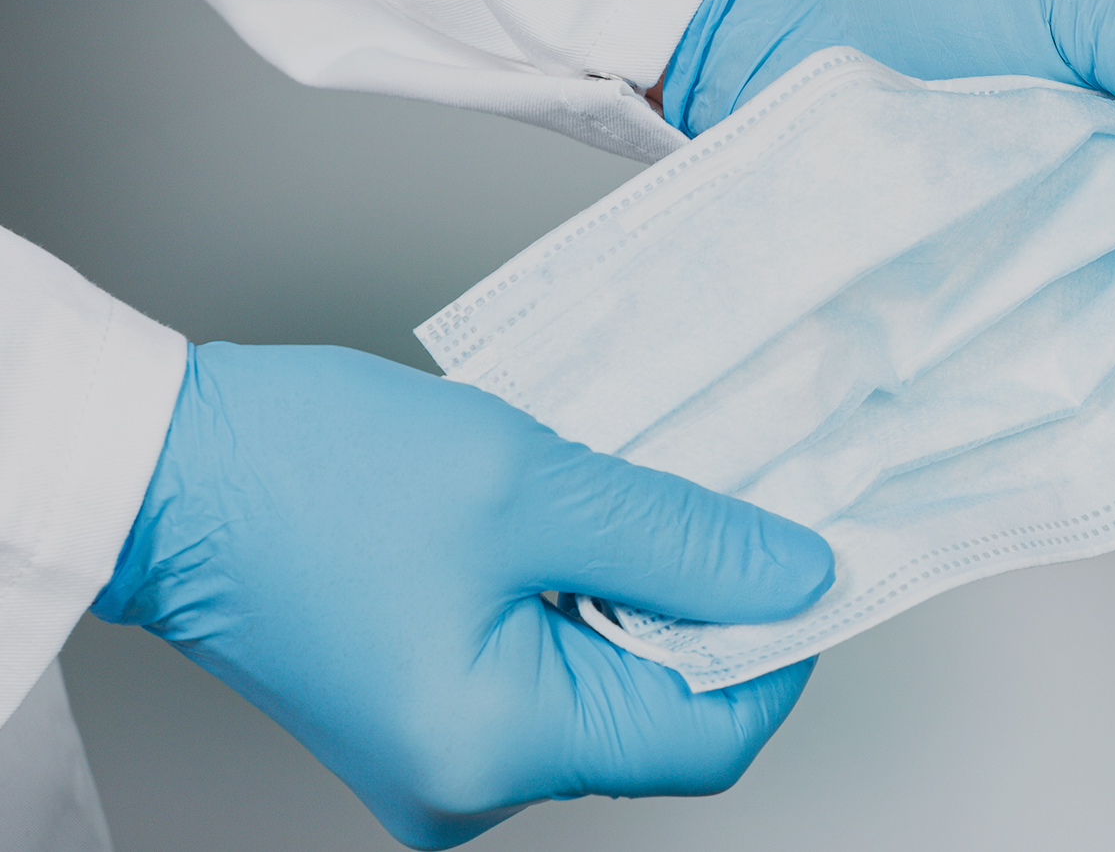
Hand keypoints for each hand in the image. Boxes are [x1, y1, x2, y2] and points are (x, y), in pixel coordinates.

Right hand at [91, 343, 833, 848]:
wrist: (167, 469)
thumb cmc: (306, 474)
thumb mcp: (532, 486)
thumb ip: (686, 542)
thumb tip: (799, 576)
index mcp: (496, 750)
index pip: (713, 731)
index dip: (779, 641)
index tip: (806, 552)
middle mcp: (469, 786)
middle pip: (665, 713)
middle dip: (708, 609)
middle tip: (716, 503)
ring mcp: (447, 759)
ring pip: (612, 687)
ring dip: (645, 596)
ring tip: (621, 504)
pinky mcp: (433, 718)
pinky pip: (553, 673)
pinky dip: (587, 603)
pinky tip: (576, 531)